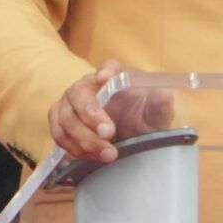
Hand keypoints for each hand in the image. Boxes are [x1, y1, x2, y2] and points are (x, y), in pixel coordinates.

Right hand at [45, 60, 171, 162]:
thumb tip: (164, 94)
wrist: (130, 136)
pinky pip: (58, 134)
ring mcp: (71, 104)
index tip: (104, 79)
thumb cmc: (142, 118)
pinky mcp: (62, 123)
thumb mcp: (156, 114)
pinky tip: (91, 156)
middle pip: (78, 93)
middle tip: (108, 133)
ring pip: (65, 117)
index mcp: (115, 76)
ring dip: (83, 138)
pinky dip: (73, 147)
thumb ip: (160, 104)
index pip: (109, 66)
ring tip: (107, 154)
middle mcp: (88, 85)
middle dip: (90, 114)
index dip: (105, 71)